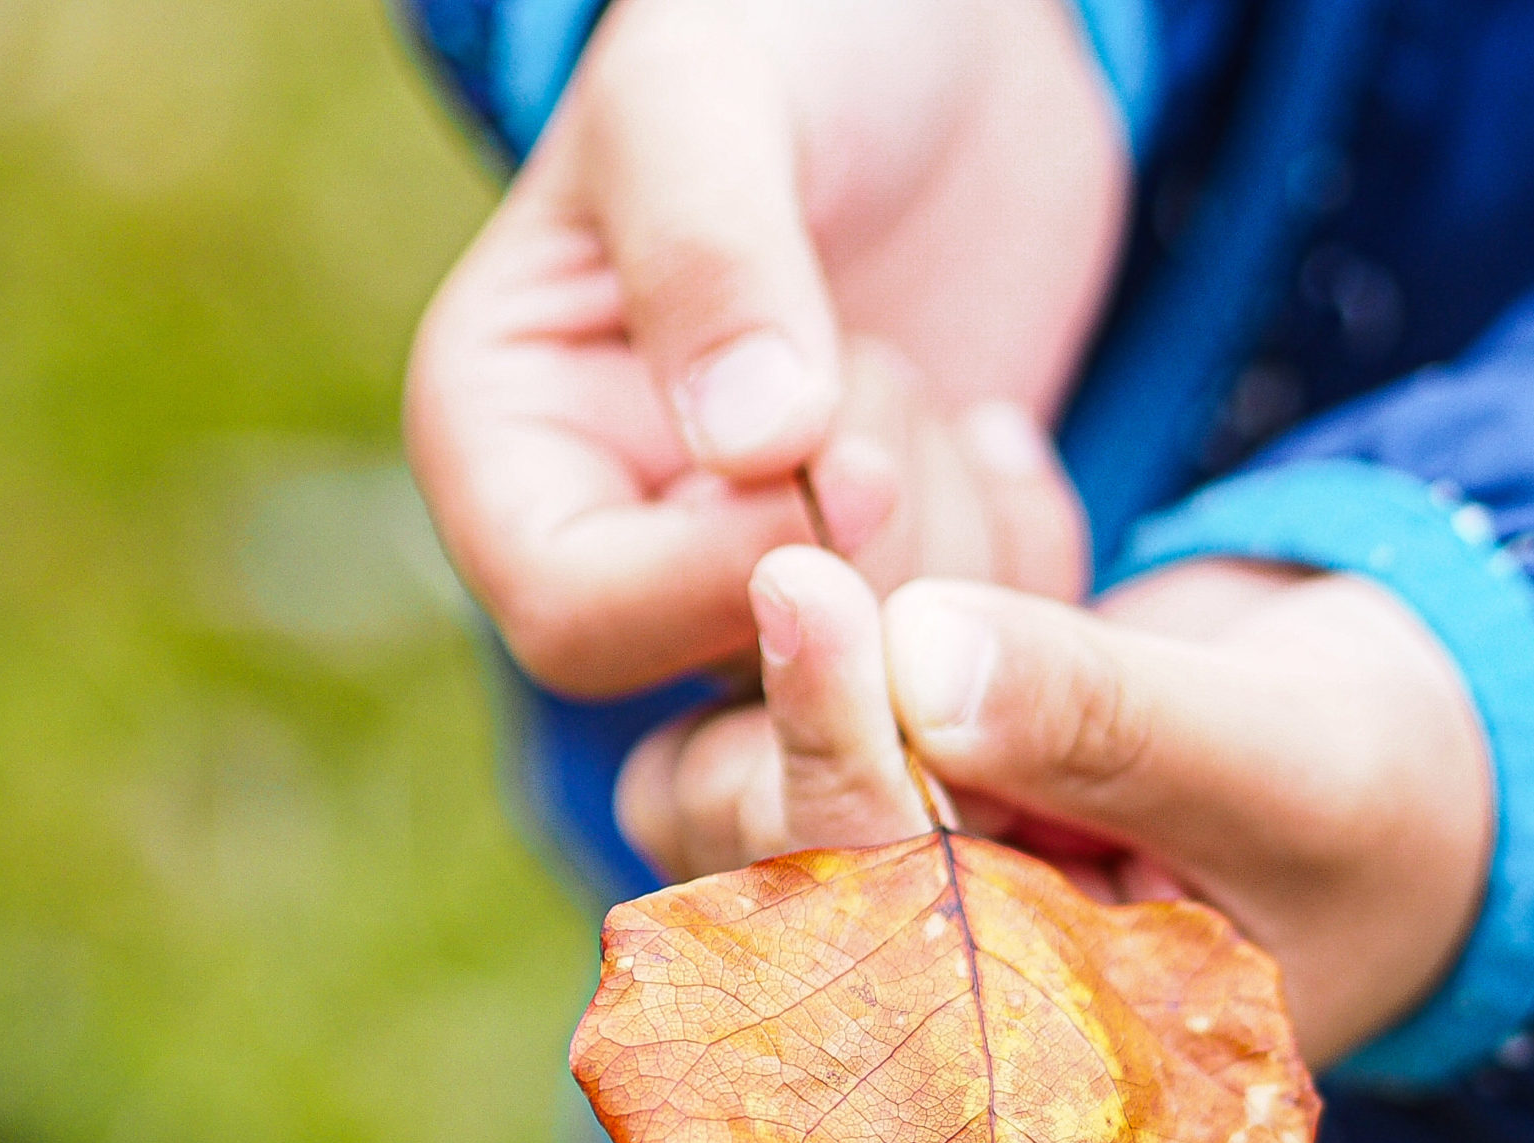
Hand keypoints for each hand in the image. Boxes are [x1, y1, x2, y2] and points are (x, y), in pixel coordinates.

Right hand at [404, 0, 1126, 695]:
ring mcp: (766, 572)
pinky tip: (1004, 433)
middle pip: (727, 674)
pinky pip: (970, 665)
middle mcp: (624, 535)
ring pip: (863, 685)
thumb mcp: (715, 93)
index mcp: (512, 442)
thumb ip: (711, 254)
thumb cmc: (795, 24)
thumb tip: (747, 443)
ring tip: (940, 385)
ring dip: (944, 542)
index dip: (721, 576)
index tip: (847, 457)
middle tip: (905, 387)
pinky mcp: (892, 581)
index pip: (575, 620)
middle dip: (855, 552)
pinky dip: (1021, 562)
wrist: (951, 34)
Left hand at [619, 550, 1494, 1065]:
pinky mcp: (876, 753)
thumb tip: (912, 651)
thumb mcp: (1279, 765)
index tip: (807, 585)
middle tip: (860, 481)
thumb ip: (1103, 725)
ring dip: (824, 594)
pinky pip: (795, 648)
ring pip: (734, 729)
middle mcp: (911, 965)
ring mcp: (880, 853)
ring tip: (911, 464)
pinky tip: (993, 463)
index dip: (830, 751)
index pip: (869, 908)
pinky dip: (879, 541)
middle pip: (752, 820)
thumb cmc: (1378, 798)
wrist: (1400, 750)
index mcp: (1011, 1034)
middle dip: (806, 664)